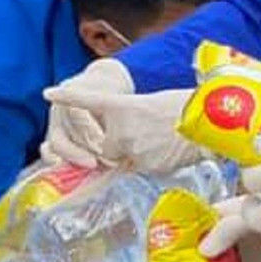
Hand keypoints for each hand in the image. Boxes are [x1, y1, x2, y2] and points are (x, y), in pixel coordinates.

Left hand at [43, 65, 202, 174]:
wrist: (212, 123)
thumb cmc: (186, 108)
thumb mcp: (152, 105)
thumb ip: (129, 119)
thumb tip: (122, 135)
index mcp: (124, 107)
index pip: (89, 101)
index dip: (68, 97)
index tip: (49, 92)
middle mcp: (122, 130)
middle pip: (106, 148)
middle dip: (117, 147)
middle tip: (145, 134)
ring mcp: (133, 150)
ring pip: (123, 161)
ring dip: (136, 155)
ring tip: (161, 140)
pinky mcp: (146, 166)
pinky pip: (139, 169)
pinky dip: (149, 162)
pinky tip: (167, 150)